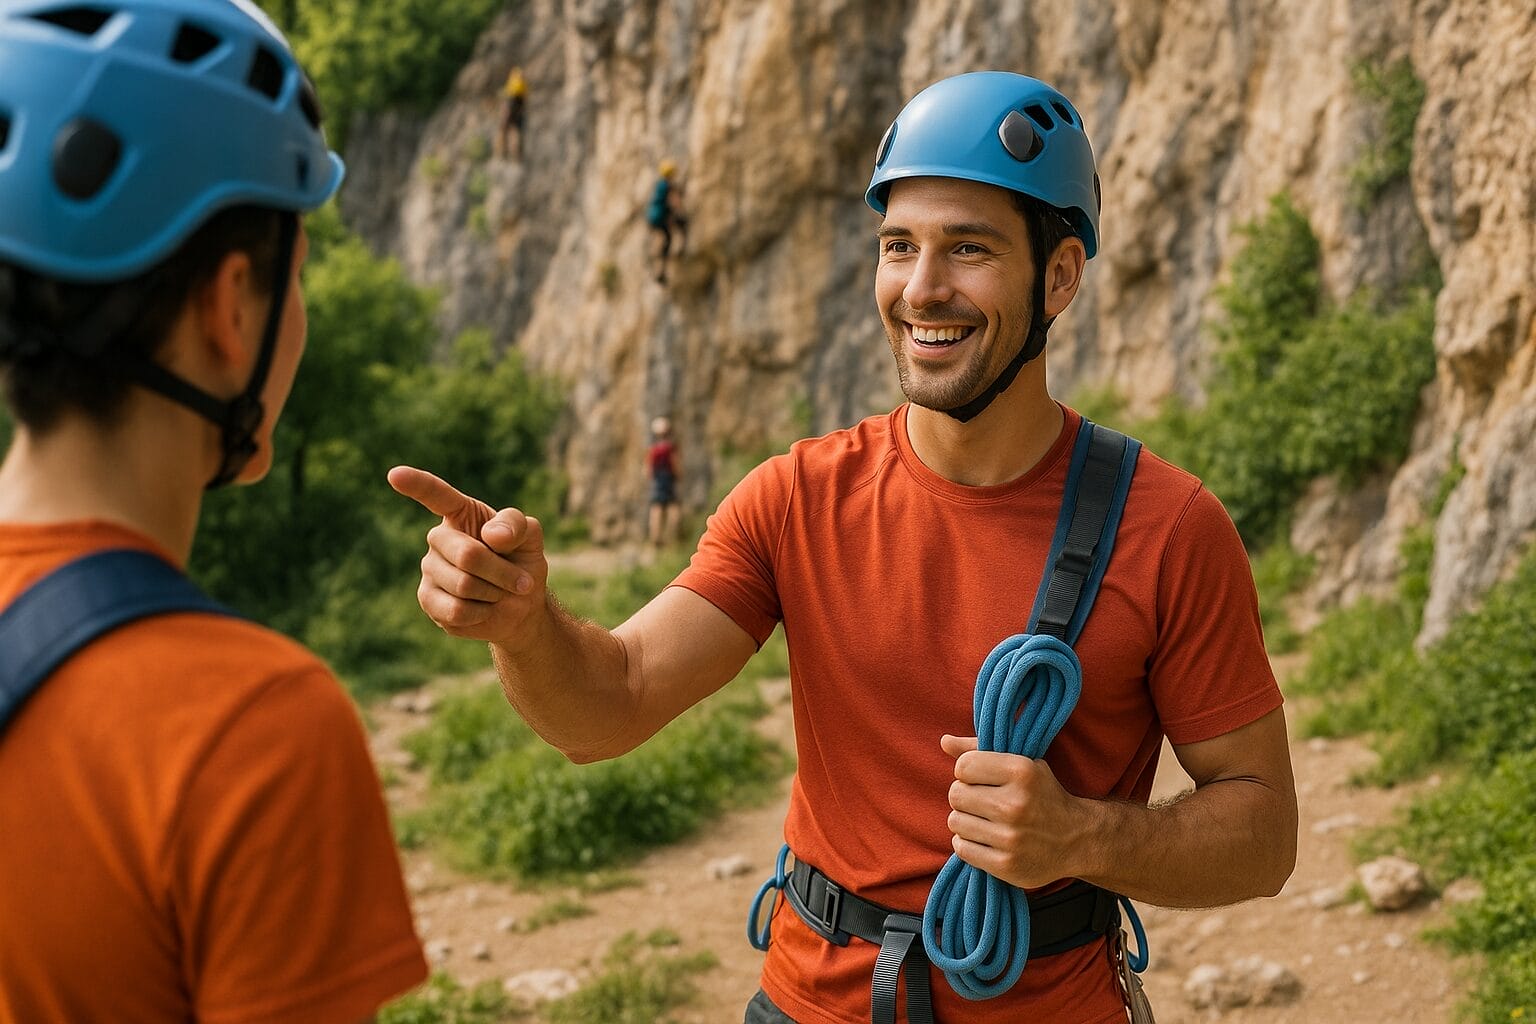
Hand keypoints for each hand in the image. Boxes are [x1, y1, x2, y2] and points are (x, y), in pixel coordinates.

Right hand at [387, 466, 548, 644]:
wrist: (520, 607)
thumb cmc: (521, 563)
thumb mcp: (529, 538)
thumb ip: (516, 526)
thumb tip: (490, 535)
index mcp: (461, 514)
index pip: (436, 495)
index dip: (416, 484)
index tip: (395, 474)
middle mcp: (439, 539)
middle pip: (468, 555)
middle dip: (502, 572)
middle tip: (521, 582)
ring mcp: (430, 569)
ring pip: (463, 585)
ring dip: (495, 593)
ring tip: (500, 592)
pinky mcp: (428, 599)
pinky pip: (456, 610)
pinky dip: (482, 613)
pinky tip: (484, 609)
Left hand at [940, 734, 1088, 889]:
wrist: (1077, 839)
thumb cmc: (1043, 795)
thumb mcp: (1022, 764)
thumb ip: (981, 750)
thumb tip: (944, 741)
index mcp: (1021, 772)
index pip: (963, 766)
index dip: (967, 772)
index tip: (981, 779)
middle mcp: (1015, 804)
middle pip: (955, 794)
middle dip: (965, 797)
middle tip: (983, 802)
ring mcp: (1010, 837)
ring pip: (955, 822)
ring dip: (965, 821)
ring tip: (986, 821)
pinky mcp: (1005, 865)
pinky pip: (961, 848)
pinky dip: (968, 843)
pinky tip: (986, 839)